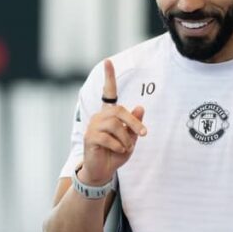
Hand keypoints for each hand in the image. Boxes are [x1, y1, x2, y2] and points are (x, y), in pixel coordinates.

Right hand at [81, 59, 146, 185]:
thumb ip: (134, 124)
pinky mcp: (89, 137)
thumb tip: (141, 107)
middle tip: (143, 134)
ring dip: (125, 138)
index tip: (108, 61)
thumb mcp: (130, 139)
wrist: (102, 170)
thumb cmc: (116, 153)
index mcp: (109, 115)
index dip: (108, 77)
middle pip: (119, 110)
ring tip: (125, 148)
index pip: (108, 93)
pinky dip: (118, 146)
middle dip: (133, 122)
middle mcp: (99, 117)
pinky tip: (118, 151)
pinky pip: (107, 138)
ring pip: (114, 125)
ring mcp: (92, 126)